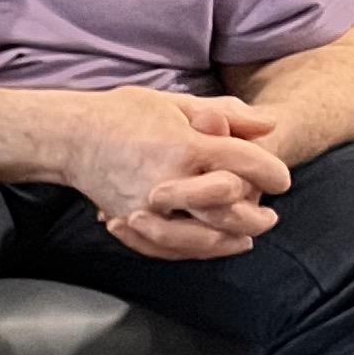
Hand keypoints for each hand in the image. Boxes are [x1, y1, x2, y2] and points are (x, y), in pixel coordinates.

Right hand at [68, 85, 287, 252]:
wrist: (71, 137)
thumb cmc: (124, 113)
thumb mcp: (177, 102)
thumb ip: (226, 113)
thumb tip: (268, 126)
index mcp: (187, 145)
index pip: (244, 163)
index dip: (271, 172)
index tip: (282, 179)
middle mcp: (170, 180)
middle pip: (228, 210)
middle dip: (256, 216)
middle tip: (270, 217)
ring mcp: (149, 206)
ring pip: (200, 238)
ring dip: (228, 243)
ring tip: (245, 240)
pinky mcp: (131, 221)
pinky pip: (168, 247)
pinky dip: (192, 252)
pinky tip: (208, 247)